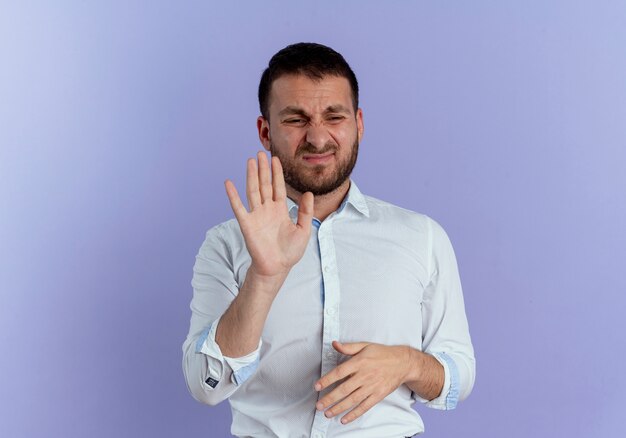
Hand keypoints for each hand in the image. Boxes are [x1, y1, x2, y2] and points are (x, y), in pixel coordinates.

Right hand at [225, 152, 313, 281]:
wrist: (277, 268)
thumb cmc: (290, 252)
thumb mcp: (304, 230)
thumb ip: (306, 212)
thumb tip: (309, 193)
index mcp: (280, 210)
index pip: (278, 187)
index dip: (277, 173)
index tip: (275, 159)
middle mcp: (267, 209)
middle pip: (264, 185)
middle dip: (263, 169)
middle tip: (260, 153)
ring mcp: (256, 215)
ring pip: (253, 191)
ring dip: (251, 176)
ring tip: (250, 161)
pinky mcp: (247, 224)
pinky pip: (239, 207)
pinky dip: (233, 196)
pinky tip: (229, 183)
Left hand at [313, 341, 411, 424]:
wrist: (403, 362)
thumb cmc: (382, 353)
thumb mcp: (365, 346)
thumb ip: (348, 347)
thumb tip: (334, 344)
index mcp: (360, 362)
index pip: (339, 372)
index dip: (327, 380)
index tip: (317, 386)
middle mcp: (365, 375)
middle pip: (344, 389)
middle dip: (330, 398)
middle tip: (319, 405)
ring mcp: (372, 387)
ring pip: (352, 400)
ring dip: (339, 408)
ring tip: (327, 413)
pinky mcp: (378, 395)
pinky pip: (365, 407)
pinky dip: (354, 414)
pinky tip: (345, 419)